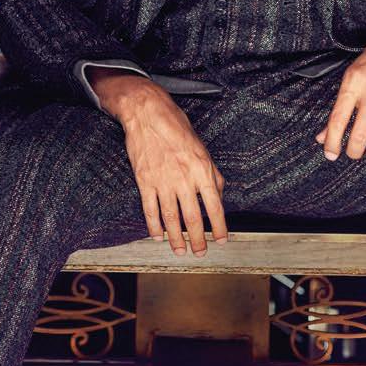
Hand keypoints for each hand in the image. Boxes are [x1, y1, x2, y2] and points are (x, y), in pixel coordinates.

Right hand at [92, 71, 228, 255]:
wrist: (147, 113)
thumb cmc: (176, 126)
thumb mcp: (202, 147)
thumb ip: (211, 172)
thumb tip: (218, 193)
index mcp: (202, 168)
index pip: (215, 205)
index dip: (219, 227)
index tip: (221, 240)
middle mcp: (184, 177)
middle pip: (192, 217)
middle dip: (197, 239)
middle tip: (200, 253)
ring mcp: (162, 180)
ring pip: (170, 218)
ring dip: (176, 238)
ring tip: (180, 251)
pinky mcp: (144, 180)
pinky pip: (150, 209)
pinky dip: (153, 225)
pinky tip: (158, 235)